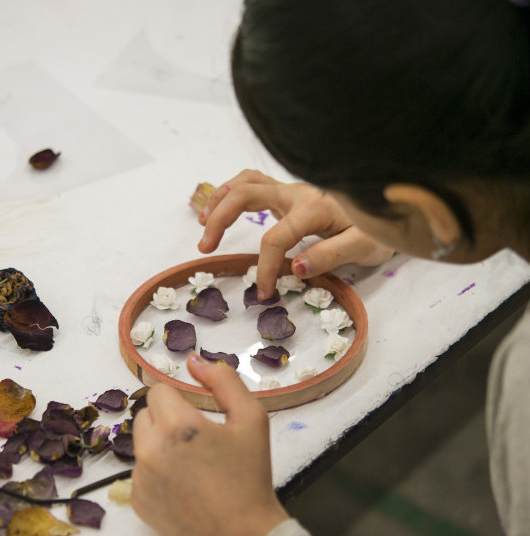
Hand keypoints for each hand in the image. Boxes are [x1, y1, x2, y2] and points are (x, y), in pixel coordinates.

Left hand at [131, 354, 287, 535]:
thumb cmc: (250, 477)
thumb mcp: (252, 419)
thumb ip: (223, 381)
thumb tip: (193, 360)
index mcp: (176, 425)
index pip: (158, 392)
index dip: (180, 401)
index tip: (198, 418)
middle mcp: (150, 449)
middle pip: (145, 416)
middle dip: (166, 421)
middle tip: (196, 442)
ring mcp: (140, 478)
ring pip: (141, 445)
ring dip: (159, 447)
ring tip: (192, 467)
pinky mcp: (138, 502)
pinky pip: (140, 474)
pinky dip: (156, 475)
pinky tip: (183, 488)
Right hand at [198, 170, 393, 298]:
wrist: (394, 204)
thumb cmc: (382, 228)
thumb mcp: (366, 246)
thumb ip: (331, 255)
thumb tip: (296, 267)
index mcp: (315, 207)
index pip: (276, 237)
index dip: (266, 268)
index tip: (264, 293)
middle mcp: (298, 192)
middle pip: (246, 193)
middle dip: (220, 218)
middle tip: (205, 246)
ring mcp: (291, 190)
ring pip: (245, 181)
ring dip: (219, 199)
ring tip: (203, 223)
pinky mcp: (289, 194)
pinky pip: (252, 183)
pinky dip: (230, 192)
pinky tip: (220, 209)